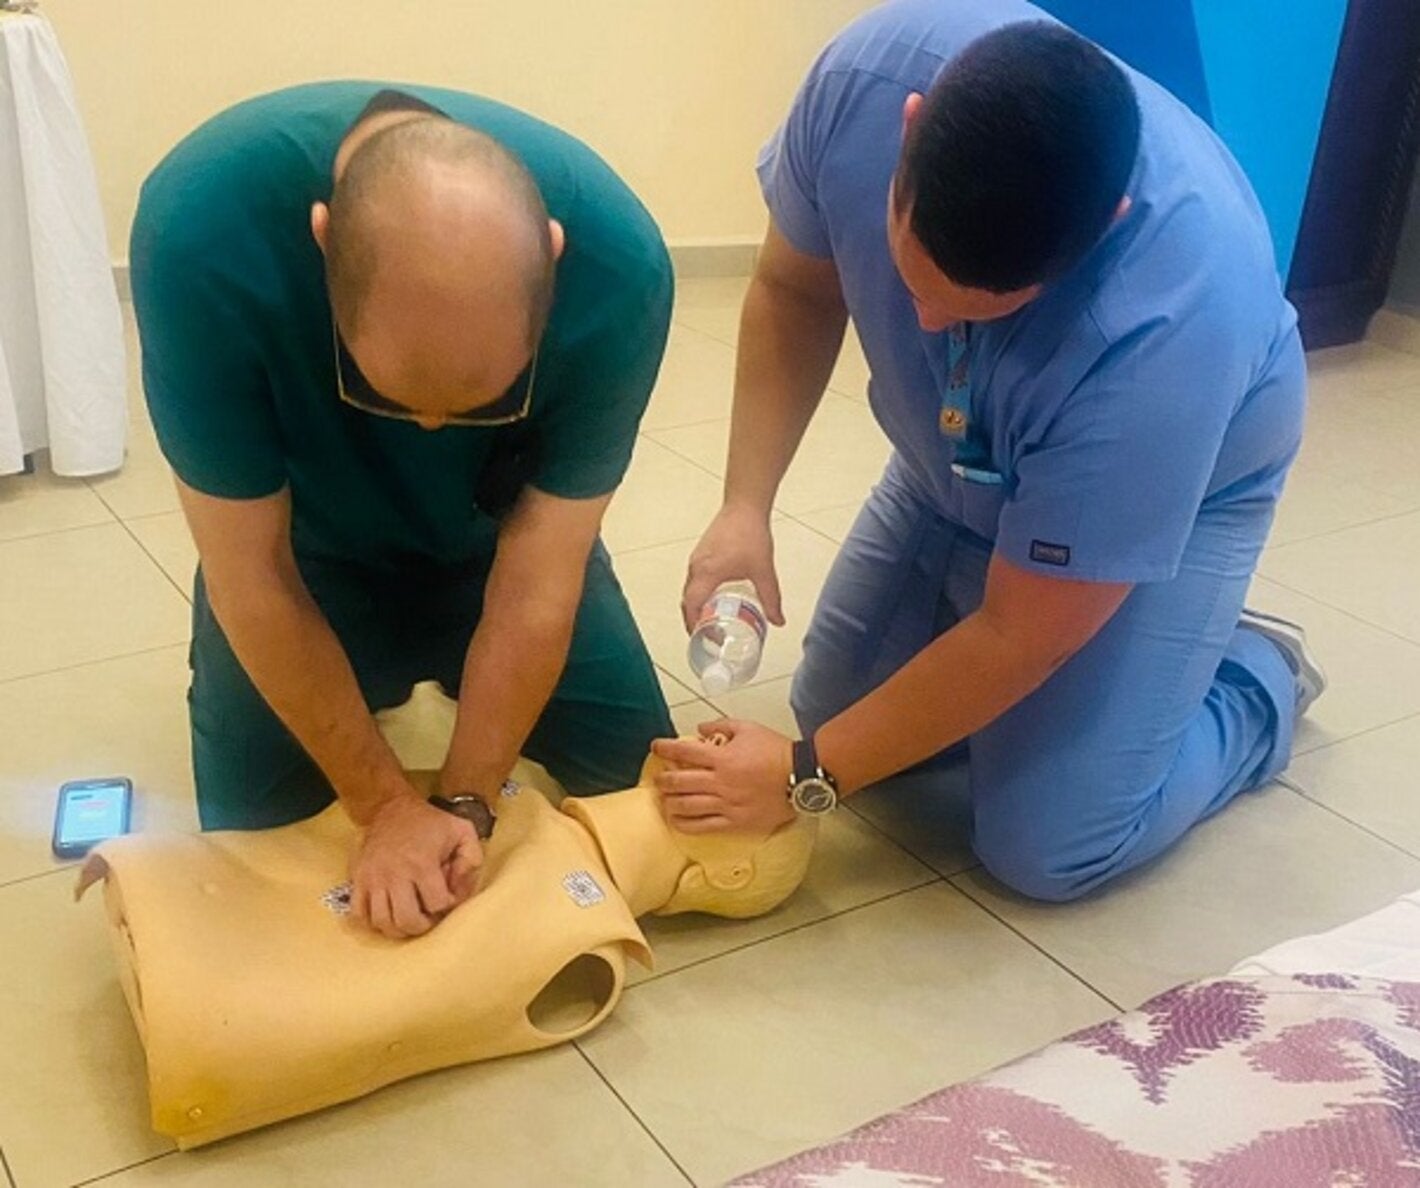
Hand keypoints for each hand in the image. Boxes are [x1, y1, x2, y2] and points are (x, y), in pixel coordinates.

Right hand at [350, 794, 483, 939]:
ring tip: (409, 915)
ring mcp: (372, 878)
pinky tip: (388, 913)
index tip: (447, 896)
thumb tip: (459, 889)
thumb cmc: (430, 823)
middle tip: (428, 914)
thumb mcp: (462, 831)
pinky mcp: (357, 879)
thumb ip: (471, 859)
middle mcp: (394, 874)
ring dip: (399, 927)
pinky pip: (359, 914)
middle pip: (407, 921)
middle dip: (423, 925)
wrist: (391, 808)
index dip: (447, 905)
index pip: (437, 904)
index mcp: (422, 863)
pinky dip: (373, 922)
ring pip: (382, 923)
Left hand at [652, 719, 797, 833]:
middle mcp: (721, 782)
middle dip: (663, 780)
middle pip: (680, 782)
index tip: (656, 747)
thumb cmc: (778, 752)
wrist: (802, 777)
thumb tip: (700, 729)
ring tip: (665, 800)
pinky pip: (704, 827)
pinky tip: (677, 821)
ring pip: (687, 806)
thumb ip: (722, 725)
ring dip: (670, 802)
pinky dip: (686, 824)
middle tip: (658, 779)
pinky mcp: (735, 822)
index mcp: (723, 758)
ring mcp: (727, 804)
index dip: (666, 748)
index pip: (684, 752)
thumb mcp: (749, 728)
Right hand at [682, 503, 784, 631]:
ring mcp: (697, 558)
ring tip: (709, 620)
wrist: (744, 506)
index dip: (693, 625)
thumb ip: (771, 598)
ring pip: (689, 589)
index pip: (691, 606)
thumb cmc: (750, 534)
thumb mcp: (763, 571)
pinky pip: (694, 578)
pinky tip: (714, 597)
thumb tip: (778, 620)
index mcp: (706, 573)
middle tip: (705, 635)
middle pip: (687, 600)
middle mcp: (696, 567)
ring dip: (695, 606)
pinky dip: (698, 592)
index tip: (701, 638)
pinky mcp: (701, 552)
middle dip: (693, 620)